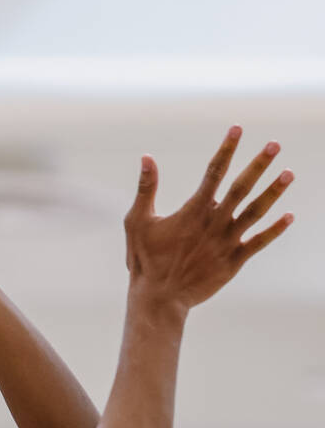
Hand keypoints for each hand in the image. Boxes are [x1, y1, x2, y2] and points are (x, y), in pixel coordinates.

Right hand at [125, 127, 293, 309]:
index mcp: (193, 210)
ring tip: (289, 173)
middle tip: (275, 145)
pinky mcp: (233, 262)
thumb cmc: (145, 260)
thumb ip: (146, 188)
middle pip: (241, 187)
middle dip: (259, 164)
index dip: (226, 149)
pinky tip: (289, 216)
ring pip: (256, 212)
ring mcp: (226, 242)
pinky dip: (275, 230)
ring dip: (273, 192)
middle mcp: (214, 223)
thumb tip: (147, 157)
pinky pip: (259, 243)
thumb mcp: (138, 221)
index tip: (237, 129)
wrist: (159, 298)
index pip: (214, 172)